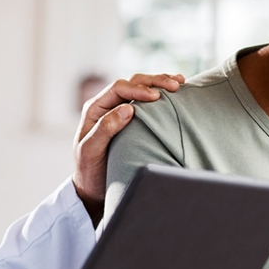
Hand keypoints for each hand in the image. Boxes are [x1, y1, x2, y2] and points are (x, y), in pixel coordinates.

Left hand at [72, 73, 183, 224]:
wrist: (91, 187)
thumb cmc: (89, 171)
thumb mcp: (91, 151)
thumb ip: (105, 128)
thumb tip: (128, 108)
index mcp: (95, 108)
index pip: (118, 88)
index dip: (138, 89)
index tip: (156, 96)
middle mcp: (106, 105)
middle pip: (132, 83)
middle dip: (154, 81)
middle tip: (175, 85)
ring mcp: (118, 110)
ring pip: (140, 88)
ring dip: (159, 83)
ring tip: (179, 82)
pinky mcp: (130, 119)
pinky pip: (145, 101)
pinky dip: (160, 94)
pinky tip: (175, 94)